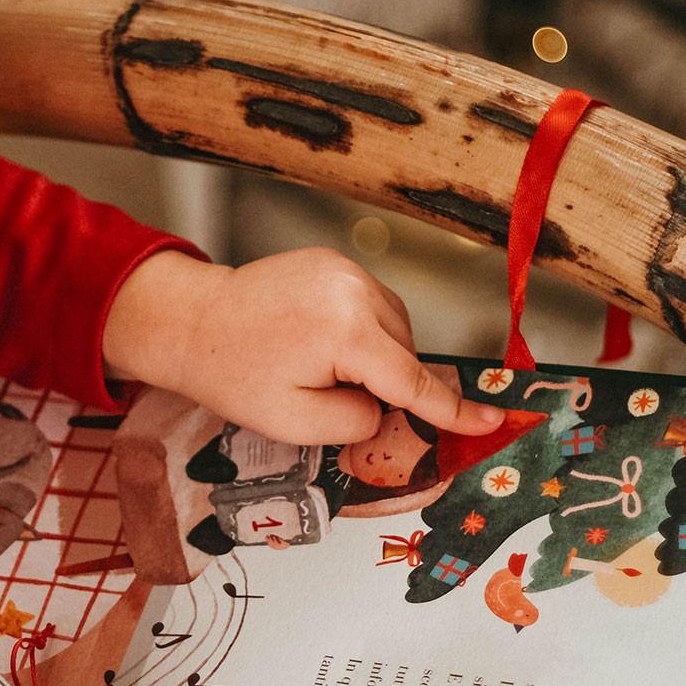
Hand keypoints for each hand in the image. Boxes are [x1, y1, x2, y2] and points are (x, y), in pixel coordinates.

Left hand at [104, 248, 505, 445]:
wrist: (194, 322)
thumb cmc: (233, 373)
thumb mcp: (297, 423)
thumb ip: (357, 422)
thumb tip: (386, 407)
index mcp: (344, 333)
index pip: (412, 382)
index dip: (453, 409)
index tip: (491, 420)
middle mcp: (353, 290)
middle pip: (403, 355)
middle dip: (382, 384)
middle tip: (328, 395)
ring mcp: (344, 269)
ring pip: (394, 330)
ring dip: (373, 356)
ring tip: (317, 366)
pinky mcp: (334, 262)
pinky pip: (373, 307)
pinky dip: (361, 332)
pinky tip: (321, 342)